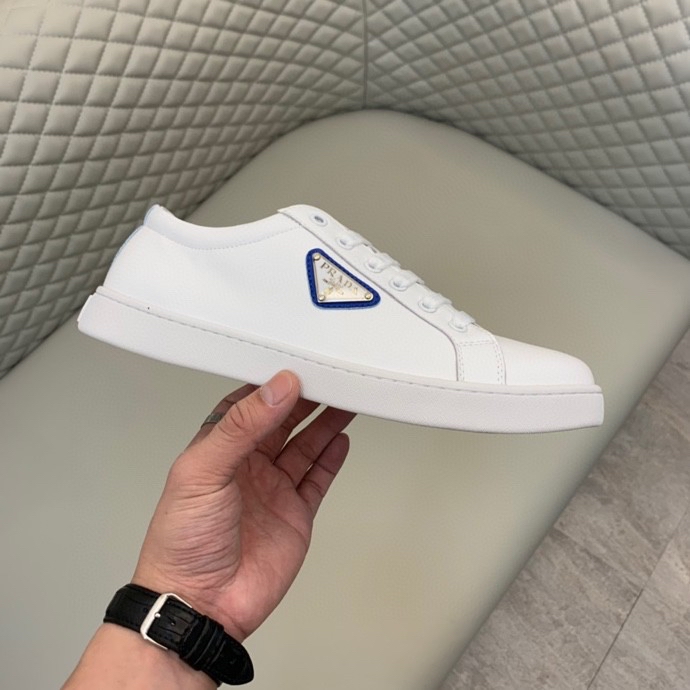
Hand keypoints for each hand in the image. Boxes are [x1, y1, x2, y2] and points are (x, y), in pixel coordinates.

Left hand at [131, 370, 354, 640]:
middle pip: (283, 422)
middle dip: (305, 398)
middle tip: (330, 376)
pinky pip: (317, 479)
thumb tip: (277, 388)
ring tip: (346, 398)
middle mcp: (248, 466)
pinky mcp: (295, 514)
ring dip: (324, 422)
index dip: (272, 384)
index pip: (249, 405)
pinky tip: (341, 439)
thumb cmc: (182, 541)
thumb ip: (242, 427)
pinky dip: (331, 459)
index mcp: (218, 449)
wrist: (200, 604)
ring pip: (305, 446)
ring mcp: (273, 490)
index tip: (296, 364)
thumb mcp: (203, 472)